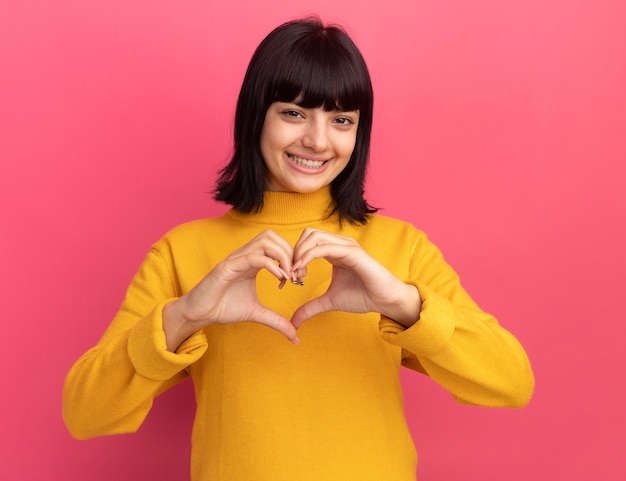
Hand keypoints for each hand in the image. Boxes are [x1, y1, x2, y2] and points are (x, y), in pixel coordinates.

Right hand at [163, 230, 298, 349]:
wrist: (199, 313)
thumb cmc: (224, 308)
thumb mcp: (257, 314)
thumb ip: (277, 321)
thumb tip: (295, 337)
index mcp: (253, 261)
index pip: (277, 244)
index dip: (292, 258)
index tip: (299, 278)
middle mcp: (245, 255)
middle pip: (273, 236)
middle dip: (290, 253)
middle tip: (296, 276)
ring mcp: (236, 259)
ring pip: (265, 241)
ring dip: (282, 256)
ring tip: (288, 276)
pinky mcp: (227, 267)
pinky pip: (253, 257)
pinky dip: (270, 265)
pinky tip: (279, 278)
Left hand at [290, 228, 420, 328]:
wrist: (386, 300)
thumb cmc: (362, 296)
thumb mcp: (330, 301)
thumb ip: (311, 307)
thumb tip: (294, 322)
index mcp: (334, 250)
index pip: (307, 241)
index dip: (294, 256)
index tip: (290, 277)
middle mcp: (340, 244)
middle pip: (308, 234)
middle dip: (294, 251)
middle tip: (292, 274)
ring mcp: (346, 246)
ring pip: (314, 237)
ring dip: (299, 253)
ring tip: (297, 274)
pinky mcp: (353, 252)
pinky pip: (324, 247)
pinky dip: (309, 256)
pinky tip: (303, 270)